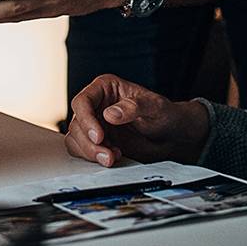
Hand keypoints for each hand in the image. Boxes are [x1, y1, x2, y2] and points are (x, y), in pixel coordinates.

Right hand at [64, 74, 209, 166]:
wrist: (170, 135)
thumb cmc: (164, 114)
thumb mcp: (154, 107)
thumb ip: (134, 107)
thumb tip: (109, 114)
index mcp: (105, 88)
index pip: (83, 102)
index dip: (86, 120)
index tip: (99, 136)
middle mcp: (96, 105)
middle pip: (77, 124)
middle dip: (89, 143)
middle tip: (107, 155)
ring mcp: (95, 124)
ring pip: (76, 139)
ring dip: (90, 152)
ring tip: (112, 158)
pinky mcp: (97, 141)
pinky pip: (82, 150)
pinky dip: (93, 157)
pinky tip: (113, 157)